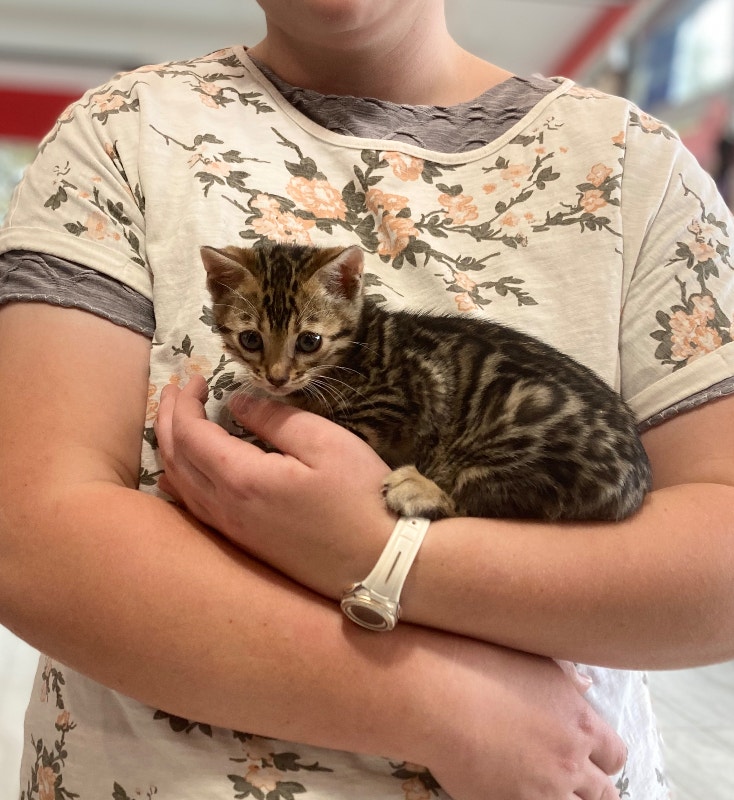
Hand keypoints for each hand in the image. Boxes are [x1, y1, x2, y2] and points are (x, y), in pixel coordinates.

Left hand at [154, 375, 395, 595]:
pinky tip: (177, 476)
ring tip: (174, 422)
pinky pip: (194, 509)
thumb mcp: (325, 443)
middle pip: (175, 458)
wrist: (379, 562)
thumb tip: (238, 403)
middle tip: (175, 389)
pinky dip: (179, 481)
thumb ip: (276, 419)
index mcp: (241, 478)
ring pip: (179, 485)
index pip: (190, 433)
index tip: (197, 377)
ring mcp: (232, 531)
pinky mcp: (244, 544)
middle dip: (169, 419)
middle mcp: (225, 508)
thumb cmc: (359, 497)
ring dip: (170, 447)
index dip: (185, 402)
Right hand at [407, 636, 625, 799]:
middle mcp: (569, 761)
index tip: (591, 756)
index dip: (605, 758)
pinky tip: (519, 792)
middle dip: (593, 789)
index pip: (615, 755)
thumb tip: (587, 685)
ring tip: (547, 790)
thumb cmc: (483, 665)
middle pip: (603, 793)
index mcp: (579, 722)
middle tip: (573, 782)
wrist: (439, 698)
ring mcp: (542, 791)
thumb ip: (566, 679)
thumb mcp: (533, 661)